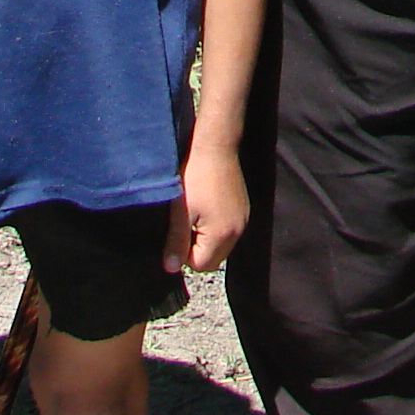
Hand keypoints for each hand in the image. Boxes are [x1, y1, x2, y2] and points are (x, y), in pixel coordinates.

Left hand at [166, 145, 247, 273]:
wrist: (215, 145)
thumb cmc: (195, 176)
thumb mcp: (179, 212)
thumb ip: (176, 243)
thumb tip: (171, 269)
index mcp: (222, 234)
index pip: (201, 265)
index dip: (184, 255)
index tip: (177, 233)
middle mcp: (238, 230)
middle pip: (214, 259)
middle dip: (197, 250)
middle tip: (184, 225)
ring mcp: (243, 218)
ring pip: (222, 245)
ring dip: (206, 239)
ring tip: (194, 215)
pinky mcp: (243, 208)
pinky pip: (229, 230)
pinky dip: (216, 227)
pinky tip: (206, 207)